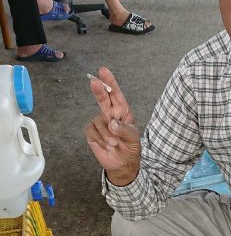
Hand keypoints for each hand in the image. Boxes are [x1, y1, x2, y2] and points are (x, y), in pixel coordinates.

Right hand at [85, 67, 139, 184]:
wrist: (122, 165)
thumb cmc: (130, 149)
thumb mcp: (133, 139)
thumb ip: (124, 130)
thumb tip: (112, 124)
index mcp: (122, 111)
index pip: (115, 94)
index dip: (110, 82)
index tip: (103, 71)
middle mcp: (110, 114)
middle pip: (102, 98)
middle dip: (98, 90)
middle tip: (94, 82)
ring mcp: (100, 122)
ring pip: (98, 120)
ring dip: (106, 133)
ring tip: (114, 143)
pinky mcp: (92, 132)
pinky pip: (92, 131)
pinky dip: (99, 139)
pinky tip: (106, 145)